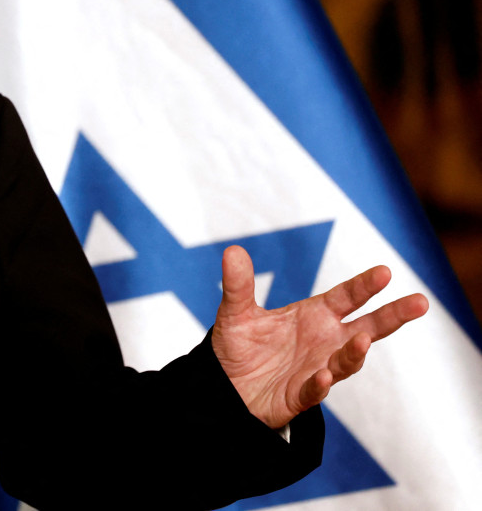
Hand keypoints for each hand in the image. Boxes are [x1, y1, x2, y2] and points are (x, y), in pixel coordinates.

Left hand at [210, 245, 428, 428]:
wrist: (226, 387)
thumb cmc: (241, 347)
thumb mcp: (237, 313)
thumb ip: (238, 284)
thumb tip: (232, 251)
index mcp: (315, 316)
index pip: (347, 297)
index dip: (365, 285)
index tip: (385, 272)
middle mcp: (324, 342)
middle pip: (367, 327)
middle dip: (392, 316)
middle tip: (419, 302)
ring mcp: (317, 369)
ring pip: (346, 362)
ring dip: (355, 352)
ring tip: (363, 339)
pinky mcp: (299, 396)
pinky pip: (314, 391)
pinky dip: (320, 384)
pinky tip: (322, 376)